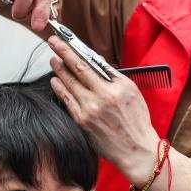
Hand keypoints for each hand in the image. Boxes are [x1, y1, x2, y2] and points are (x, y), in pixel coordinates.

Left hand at [48, 36, 160, 181]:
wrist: (137, 150)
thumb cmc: (137, 121)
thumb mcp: (132, 93)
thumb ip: (114, 77)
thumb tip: (96, 61)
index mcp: (118, 86)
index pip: (93, 62)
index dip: (77, 50)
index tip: (67, 41)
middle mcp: (104, 96)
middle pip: (78, 69)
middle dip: (63, 52)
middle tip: (53, 42)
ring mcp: (91, 109)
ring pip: (70, 83)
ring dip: (59, 69)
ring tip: (53, 59)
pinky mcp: (83, 121)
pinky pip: (67, 100)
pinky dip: (60, 88)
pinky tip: (55, 81)